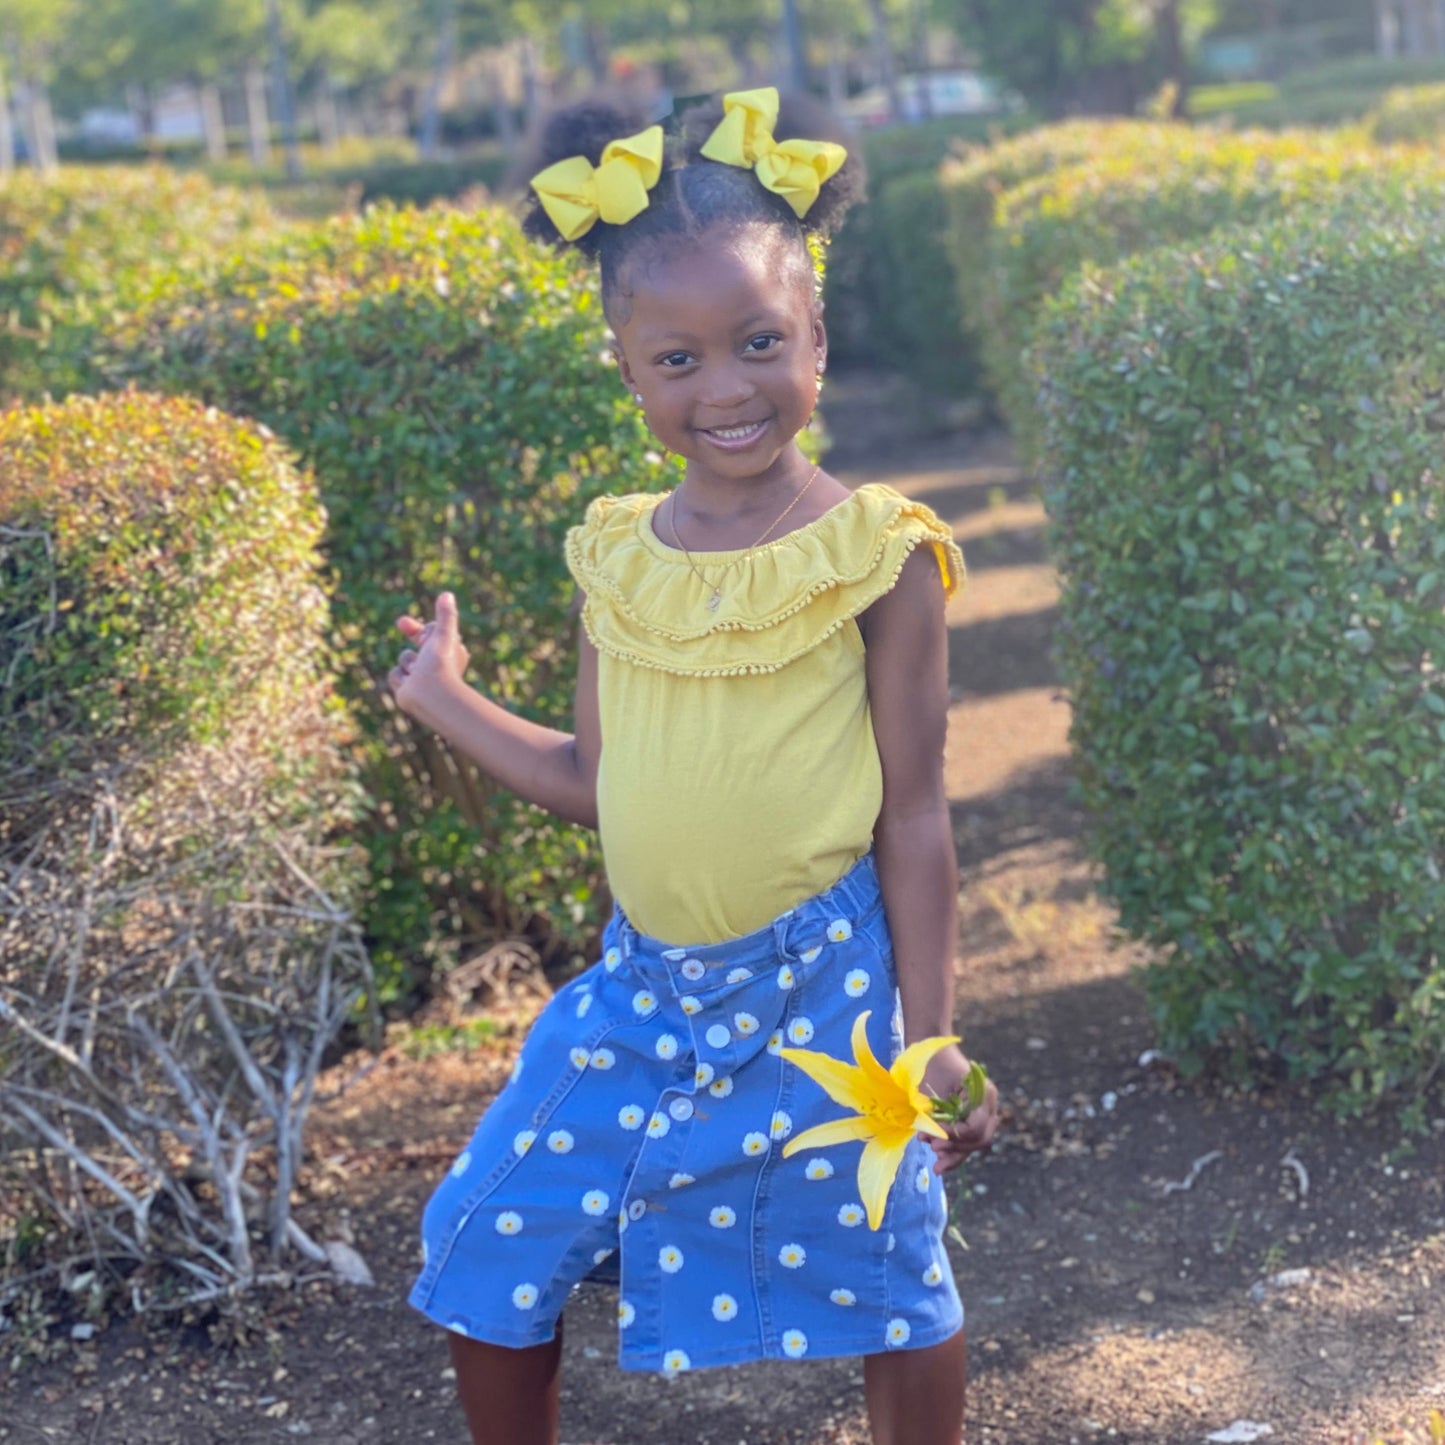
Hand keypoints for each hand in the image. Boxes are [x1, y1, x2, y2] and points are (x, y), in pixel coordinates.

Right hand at [389, 591, 470, 720]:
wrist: (430, 696)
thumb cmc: (440, 664)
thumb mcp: (442, 634)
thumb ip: (445, 615)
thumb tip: (447, 594)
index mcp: (449, 653)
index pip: (433, 634)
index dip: (421, 626)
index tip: (407, 620)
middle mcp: (436, 666)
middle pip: (418, 644)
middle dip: (411, 634)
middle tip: (401, 622)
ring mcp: (421, 678)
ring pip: (404, 658)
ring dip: (407, 661)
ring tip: (417, 671)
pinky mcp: (407, 691)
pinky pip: (394, 675)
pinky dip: (399, 677)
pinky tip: (407, 684)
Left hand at [919, 1043, 998, 1173]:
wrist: (929, 1050)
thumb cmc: (930, 1062)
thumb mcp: (935, 1086)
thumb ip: (939, 1114)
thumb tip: (938, 1142)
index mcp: (983, 1093)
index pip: (977, 1126)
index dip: (956, 1135)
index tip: (935, 1137)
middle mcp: (987, 1104)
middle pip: (979, 1138)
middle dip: (956, 1148)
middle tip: (934, 1149)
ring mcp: (981, 1112)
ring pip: (974, 1143)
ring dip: (954, 1154)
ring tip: (934, 1158)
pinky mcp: (970, 1118)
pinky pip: (966, 1140)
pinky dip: (954, 1151)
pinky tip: (940, 1163)